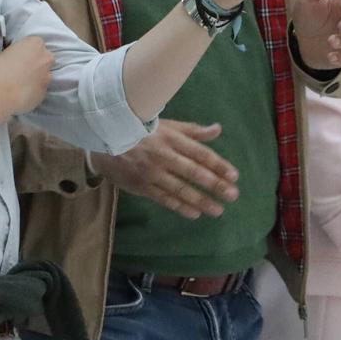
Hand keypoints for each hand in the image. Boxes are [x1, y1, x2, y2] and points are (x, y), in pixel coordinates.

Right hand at [0, 35, 52, 115]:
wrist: (2, 93)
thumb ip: (6, 54)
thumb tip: (3, 58)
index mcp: (35, 43)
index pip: (34, 43)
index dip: (25, 51)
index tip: (17, 57)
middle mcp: (46, 57)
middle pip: (43, 57)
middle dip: (34, 62)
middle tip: (20, 69)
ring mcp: (48, 75)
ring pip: (44, 74)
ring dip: (35, 77)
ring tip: (20, 83)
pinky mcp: (46, 91)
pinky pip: (41, 88)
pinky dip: (34, 89)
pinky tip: (22, 92)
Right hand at [94, 119, 237, 218]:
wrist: (106, 138)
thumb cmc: (142, 130)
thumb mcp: (168, 125)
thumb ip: (193, 131)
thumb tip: (218, 129)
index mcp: (171, 139)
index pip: (200, 153)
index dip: (218, 165)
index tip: (234, 176)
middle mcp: (163, 156)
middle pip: (194, 172)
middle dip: (215, 185)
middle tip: (233, 195)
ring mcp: (152, 173)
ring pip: (180, 189)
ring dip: (201, 201)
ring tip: (218, 210)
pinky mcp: (141, 186)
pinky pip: (164, 199)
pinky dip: (180, 207)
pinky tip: (195, 213)